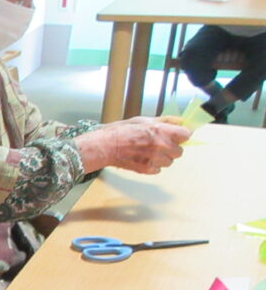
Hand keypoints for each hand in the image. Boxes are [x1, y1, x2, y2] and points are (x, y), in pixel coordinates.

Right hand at [74, 117, 189, 173]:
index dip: (181, 135)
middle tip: (159, 145)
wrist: (105, 146)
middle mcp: (161, 145)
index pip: (186, 135)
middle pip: (179, 151)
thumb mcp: (143, 120)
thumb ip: (164, 121)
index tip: (176, 135)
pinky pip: (159, 169)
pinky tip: (143, 159)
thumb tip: (181, 122)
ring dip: (162, 158)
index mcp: (161, 130)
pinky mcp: (147, 170)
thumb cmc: (120, 131)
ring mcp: (154, 159)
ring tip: (149, 152)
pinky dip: (153, 166)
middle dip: (171, 148)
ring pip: (169, 162)